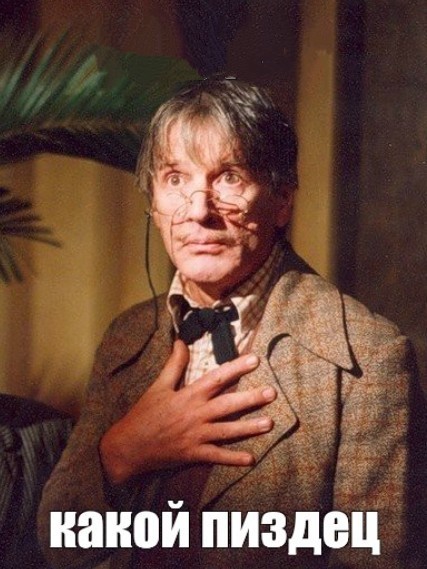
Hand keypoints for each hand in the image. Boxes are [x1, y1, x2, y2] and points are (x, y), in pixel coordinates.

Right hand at [100, 340, 276, 483]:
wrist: (128, 446)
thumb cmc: (144, 414)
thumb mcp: (158, 386)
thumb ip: (173, 364)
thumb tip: (181, 341)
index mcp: (188, 395)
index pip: (217, 378)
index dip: (236, 368)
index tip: (255, 360)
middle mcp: (195, 414)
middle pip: (228, 405)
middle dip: (251, 398)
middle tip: (272, 393)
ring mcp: (195, 436)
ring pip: (227, 431)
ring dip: (249, 428)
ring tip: (270, 423)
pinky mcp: (193, 454)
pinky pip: (216, 457)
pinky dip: (233, 459)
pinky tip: (251, 459)